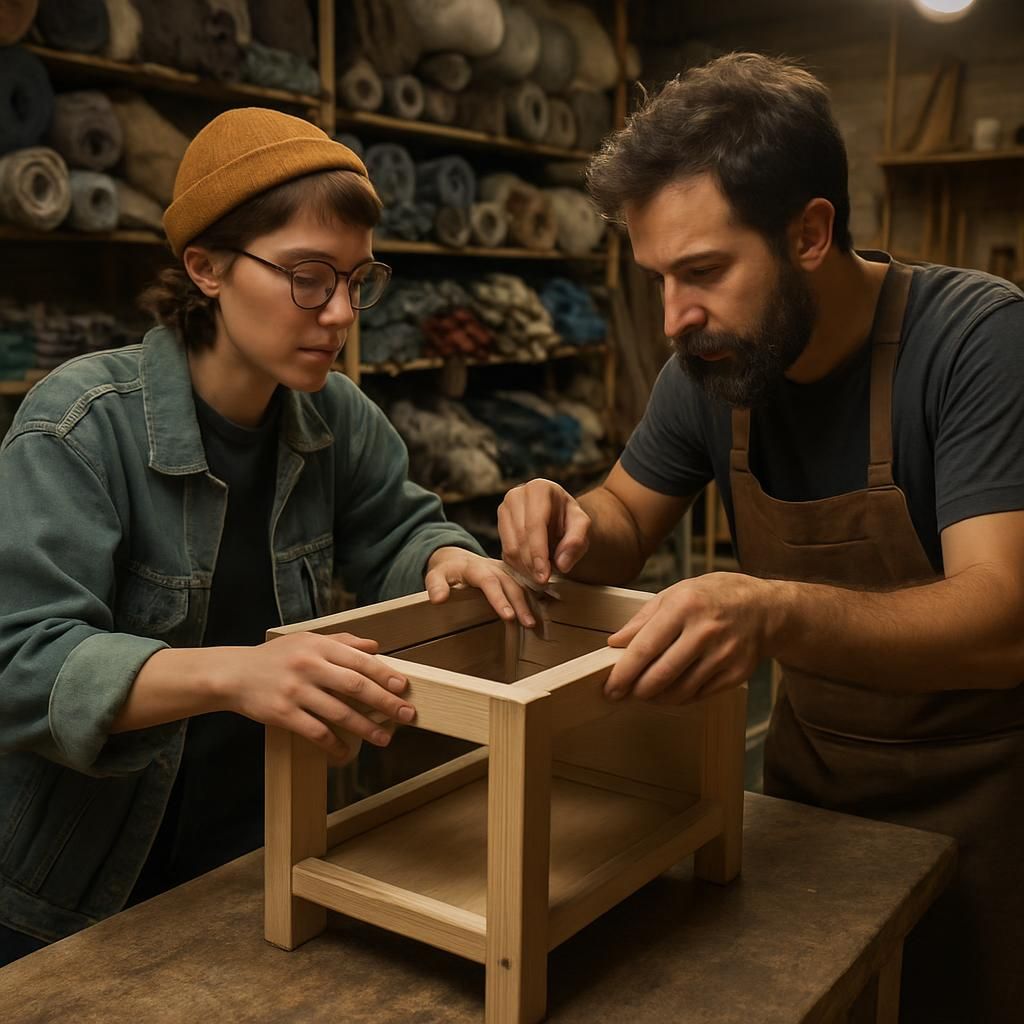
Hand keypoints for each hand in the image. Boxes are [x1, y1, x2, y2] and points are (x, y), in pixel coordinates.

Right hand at [213, 632, 415, 764]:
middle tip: (406, 715)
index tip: (403, 687)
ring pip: (339, 713)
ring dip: (366, 728)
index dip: (384, 675)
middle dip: (385, 702)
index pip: (359, 661)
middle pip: (356, 686)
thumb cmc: (276, 657)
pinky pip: (316, 732)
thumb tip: (375, 647)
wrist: (233, 674)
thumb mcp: (307, 639)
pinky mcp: (283, 714)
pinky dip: (334, 745)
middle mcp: (309, 666)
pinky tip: (345, 752)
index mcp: (319, 646)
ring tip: (384, 738)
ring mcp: (296, 691)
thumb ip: (343, 641)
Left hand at [425, 547, 535, 626]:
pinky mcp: (510, 575)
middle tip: (528, 623)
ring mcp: (504, 570)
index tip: (508, 616)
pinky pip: (523, 585)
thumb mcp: (435, 575)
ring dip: (529, 603)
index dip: (499, 599)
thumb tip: (438, 599)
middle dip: (520, 604)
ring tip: (534, 623)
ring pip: (520, 585)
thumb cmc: (446, 570)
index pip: (489, 582)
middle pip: (510, 584)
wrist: (456, 558)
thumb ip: (435, 586)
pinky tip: (539, 613)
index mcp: (475, 567)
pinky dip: (532, 597)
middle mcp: (493, 567)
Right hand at [497, 478, 590, 585]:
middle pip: (520, 537)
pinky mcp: (500, 523)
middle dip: (532, 564)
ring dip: (525, 567)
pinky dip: (518, 566)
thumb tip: (562, 564)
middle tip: (544, 581)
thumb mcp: (582, 527)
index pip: (535, 525)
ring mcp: (505, 508)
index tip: (544, 575)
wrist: (558, 516)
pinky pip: (505, 551)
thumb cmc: (570, 520)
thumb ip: (576, 542)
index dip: (538, 553)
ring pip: (510, 547)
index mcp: (539, 489)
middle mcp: (517, 494)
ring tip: (541, 577)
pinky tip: (532, 571)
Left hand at [605, 572, 773, 703]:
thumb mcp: (675, 594)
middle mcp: (705, 631)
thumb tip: (615, 643)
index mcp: (685, 606)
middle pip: (661, 675)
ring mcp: (724, 655)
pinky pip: (699, 695)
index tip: (610, 687)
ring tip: (645, 692)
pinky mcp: (736, 674)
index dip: (623, 672)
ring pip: (679, 691)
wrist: (765, 608)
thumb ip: (643, 619)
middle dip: (636, 690)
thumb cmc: (714, 597)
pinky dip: (679, 697)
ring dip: (656, 697)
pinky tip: (671, 690)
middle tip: (622, 694)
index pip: (645, 647)